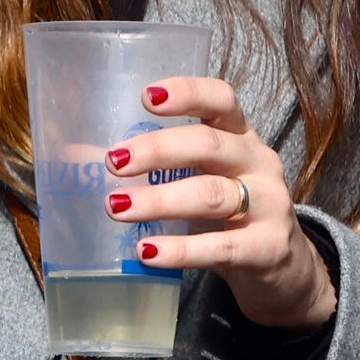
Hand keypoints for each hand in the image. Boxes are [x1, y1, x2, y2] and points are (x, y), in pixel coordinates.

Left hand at [104, 77, 335, 331]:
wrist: (283, 267)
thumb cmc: (227, 213)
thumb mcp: (198, 179)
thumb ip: (150, 167)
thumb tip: (77, 156)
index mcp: (240, 135)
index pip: (222, 99)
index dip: (187, 93)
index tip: (146, 96)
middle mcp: (259, 162)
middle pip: (208, 144)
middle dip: (157, 150)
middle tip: (113, 161)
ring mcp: (269, 205)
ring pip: (211, 194)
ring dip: (159, 200)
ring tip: (117, 207)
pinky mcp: (267, 248)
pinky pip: (220, 247)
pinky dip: (181, 249)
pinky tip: (147, 252)